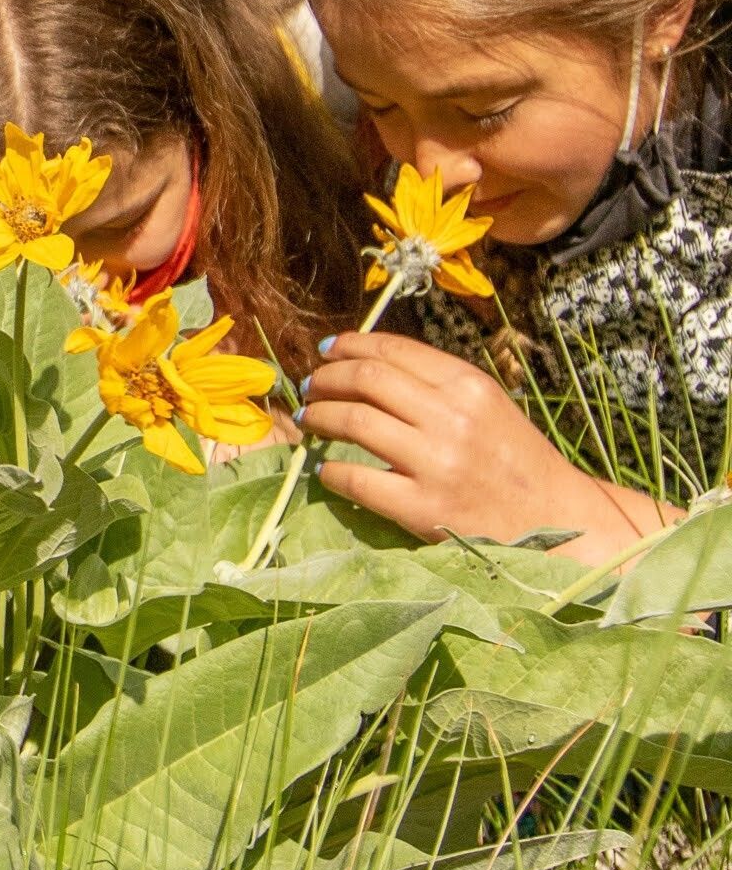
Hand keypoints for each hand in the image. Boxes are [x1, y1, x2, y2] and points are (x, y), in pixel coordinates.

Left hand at [301, 333, 674, 562]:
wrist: (560, 523)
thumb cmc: (518, 461)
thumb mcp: (488, 406)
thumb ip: (437, 383)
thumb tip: (368, 363)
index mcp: (468, 385)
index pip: (392, 350)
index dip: (350, 345)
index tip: (328, 351)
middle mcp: (452, 418)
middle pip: (366, 379)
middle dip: (327, 378)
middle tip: (310, 386)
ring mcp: (437, 464)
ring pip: (355, 422)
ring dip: (320, 417)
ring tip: (310, 420)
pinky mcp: (425, 509)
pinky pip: (358, 481)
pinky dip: (332, 471)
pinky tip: (326, 469)